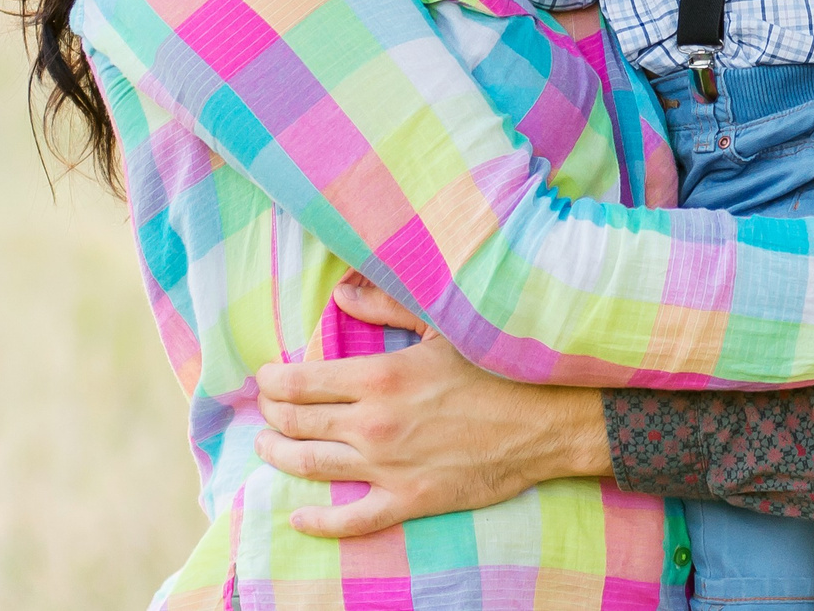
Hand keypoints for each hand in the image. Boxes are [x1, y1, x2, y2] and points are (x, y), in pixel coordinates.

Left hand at [254, 275, 609, 538]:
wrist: (548, 420)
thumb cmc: (498, 367)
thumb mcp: (443, 325)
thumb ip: (387, 305)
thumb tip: (340, 292)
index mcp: (380, 377)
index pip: (302, 381)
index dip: (274, 380)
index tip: (265, 376)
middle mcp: (374, 424)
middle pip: (299, 422)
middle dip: (272, 415)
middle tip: (266, 409)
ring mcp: (389, 468)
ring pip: (312, 466)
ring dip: (280, 455)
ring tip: (268, 446)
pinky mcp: (409, 500)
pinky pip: (350, 520)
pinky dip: (318, 520)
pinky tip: (299, 514)